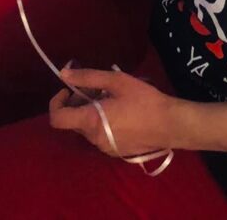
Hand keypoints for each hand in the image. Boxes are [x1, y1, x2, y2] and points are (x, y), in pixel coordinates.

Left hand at [49, 67, 179, 157]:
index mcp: (90, 121)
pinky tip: (121, 111)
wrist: (170, 125)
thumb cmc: (143, 100)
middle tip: (98, 88)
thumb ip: (88, 77)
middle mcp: (93, 139)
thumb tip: (63, 73)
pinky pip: (100, 135)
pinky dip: (102, 122)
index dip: (57, 102)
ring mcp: (105, 148)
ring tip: (112, 98)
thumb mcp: (116, 81)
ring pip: (87, 128)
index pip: (57, 118)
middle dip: (79, 103)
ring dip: (91, 112)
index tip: (69, 90)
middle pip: (73, 121)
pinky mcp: (116, 152)